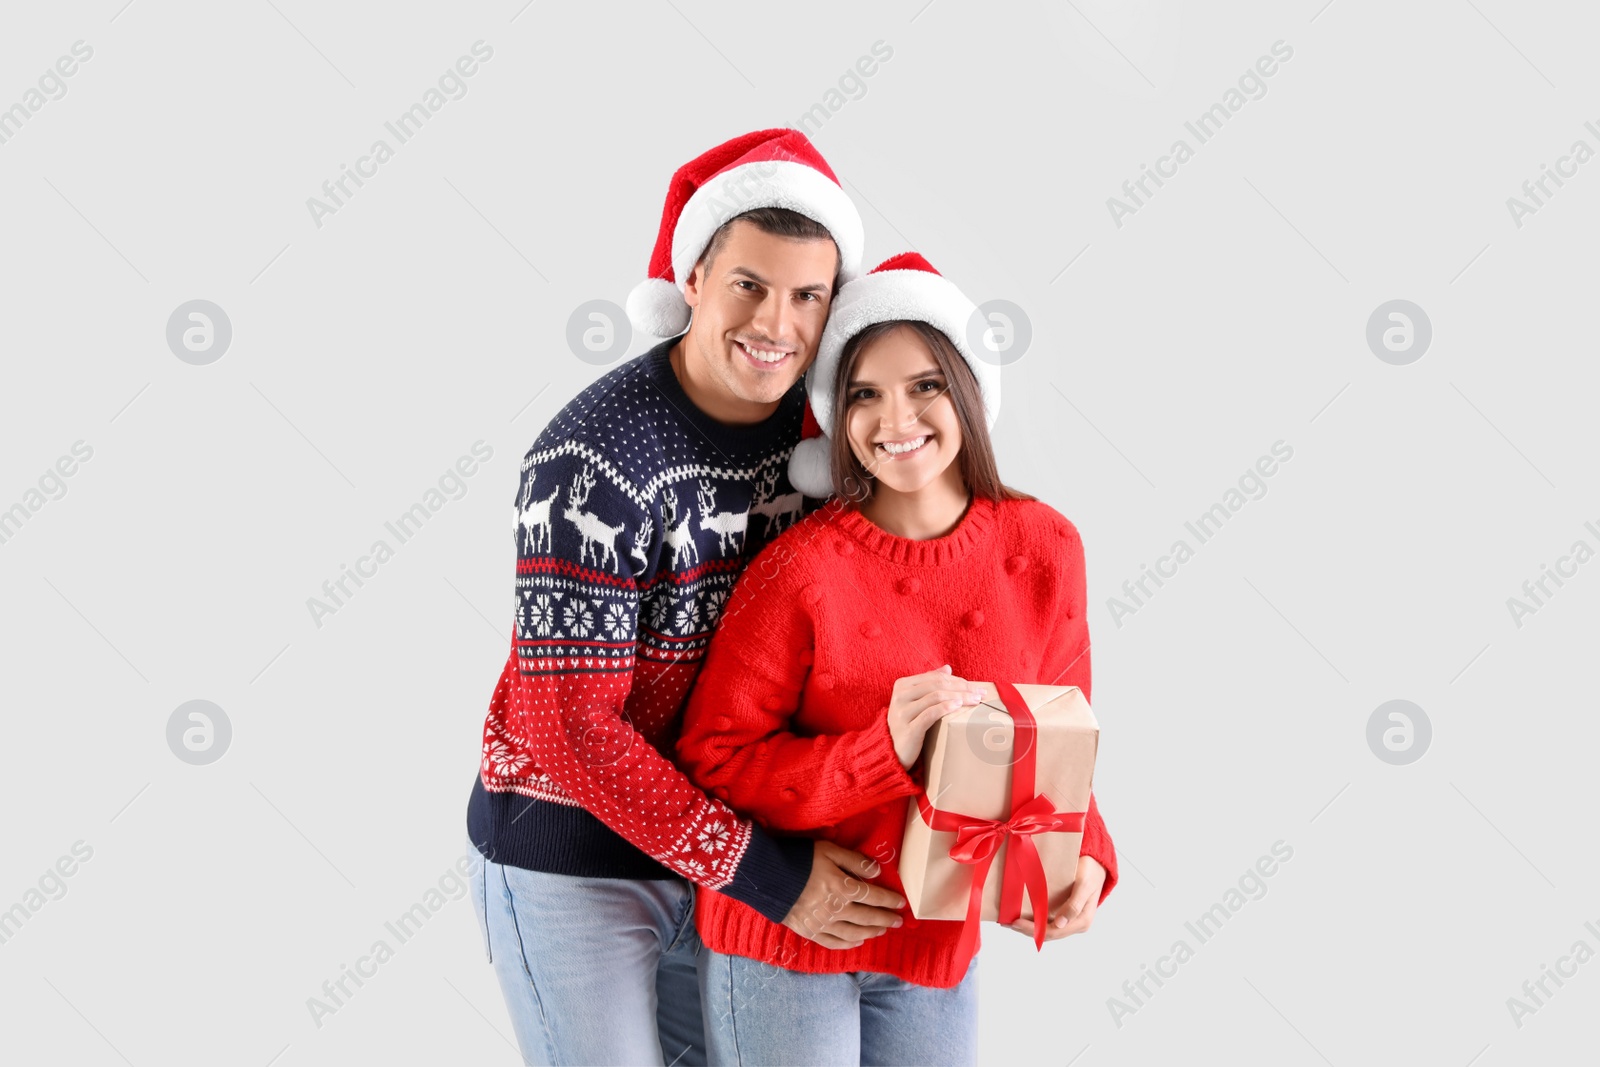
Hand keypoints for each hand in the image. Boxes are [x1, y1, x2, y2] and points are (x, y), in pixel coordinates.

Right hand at [781, 840, 907, 949]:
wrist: (765, 877)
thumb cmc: (798, 859)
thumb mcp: (828, 850)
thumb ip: (854, 860)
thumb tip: (877, 870)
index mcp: (842, 887)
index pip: (872, 896)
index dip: (889, 900)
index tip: (901, 903)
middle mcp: (836, 909)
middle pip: (867, 917)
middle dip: (885, 919)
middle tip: (897, 921)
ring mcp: (822, 923)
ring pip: (853, 933)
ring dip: (871, 932)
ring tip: (881, 931)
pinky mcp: (809, 931)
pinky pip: (833, 942)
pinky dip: (848, 944)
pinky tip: (857, 942)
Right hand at [886, 664, 984, 769]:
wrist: (893, 751)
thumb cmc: (908, 724)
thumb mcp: (915, 701)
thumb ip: (929, 683)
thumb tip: (947, 668)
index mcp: (902, 685)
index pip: (934, 678)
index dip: (957, 680)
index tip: (976, 686)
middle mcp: (900, 696)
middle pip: (937, 686)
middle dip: (962, 688)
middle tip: (980, 693)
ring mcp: (902, 712)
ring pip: (935, 697)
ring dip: (959, 697)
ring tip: (975, 700)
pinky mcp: (908, 729)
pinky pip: (929, 714)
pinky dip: (945, 708)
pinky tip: (958, 706)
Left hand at [1008, 855, 1105, 941]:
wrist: (1096, 863)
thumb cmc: (1091, 872)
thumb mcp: (1085, 885)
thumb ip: (1074, 905)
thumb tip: (1060, 924)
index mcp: (1081, 921)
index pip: (1054, 932)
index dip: (1034, 930)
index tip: (1016, 922)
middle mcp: (1074, 924)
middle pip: (1047, 933)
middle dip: (1027, 930)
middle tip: (1006, 923)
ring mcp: (1068, 919)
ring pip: (1045, 928)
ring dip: (1028, 926)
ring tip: (1008, 921)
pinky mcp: (1062, 911)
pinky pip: (1046, 919)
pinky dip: (1032, 918)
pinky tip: (1019, 913)